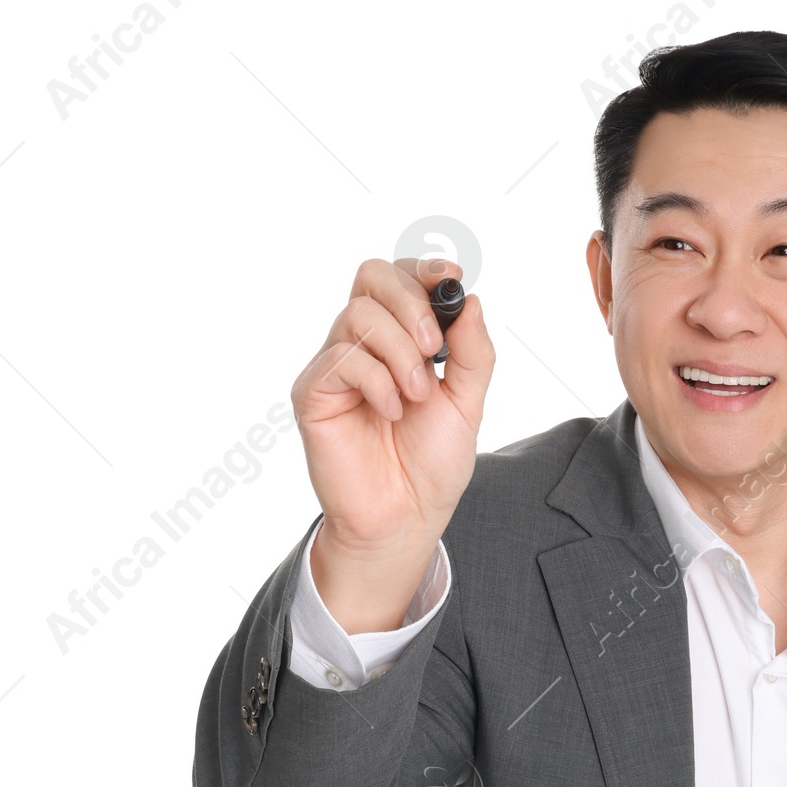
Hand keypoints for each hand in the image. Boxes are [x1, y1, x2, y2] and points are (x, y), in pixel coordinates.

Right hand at [291, 254, 495, 629]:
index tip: (450, 279)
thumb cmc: (430, 464)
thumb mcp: (467, 403)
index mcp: (400, 338)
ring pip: (359, 314)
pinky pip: (343, 358)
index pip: (401, 277)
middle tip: (434, 347)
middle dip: (410, 302)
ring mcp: (336, 365)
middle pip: (372, 275)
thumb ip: (472, 352)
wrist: (406, 517)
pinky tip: (393, 412)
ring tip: (417, 396)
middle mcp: (364, 343)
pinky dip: (378, 381)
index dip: (423, 269)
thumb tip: (470, 299)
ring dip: (400, 352)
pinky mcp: (314, 392)